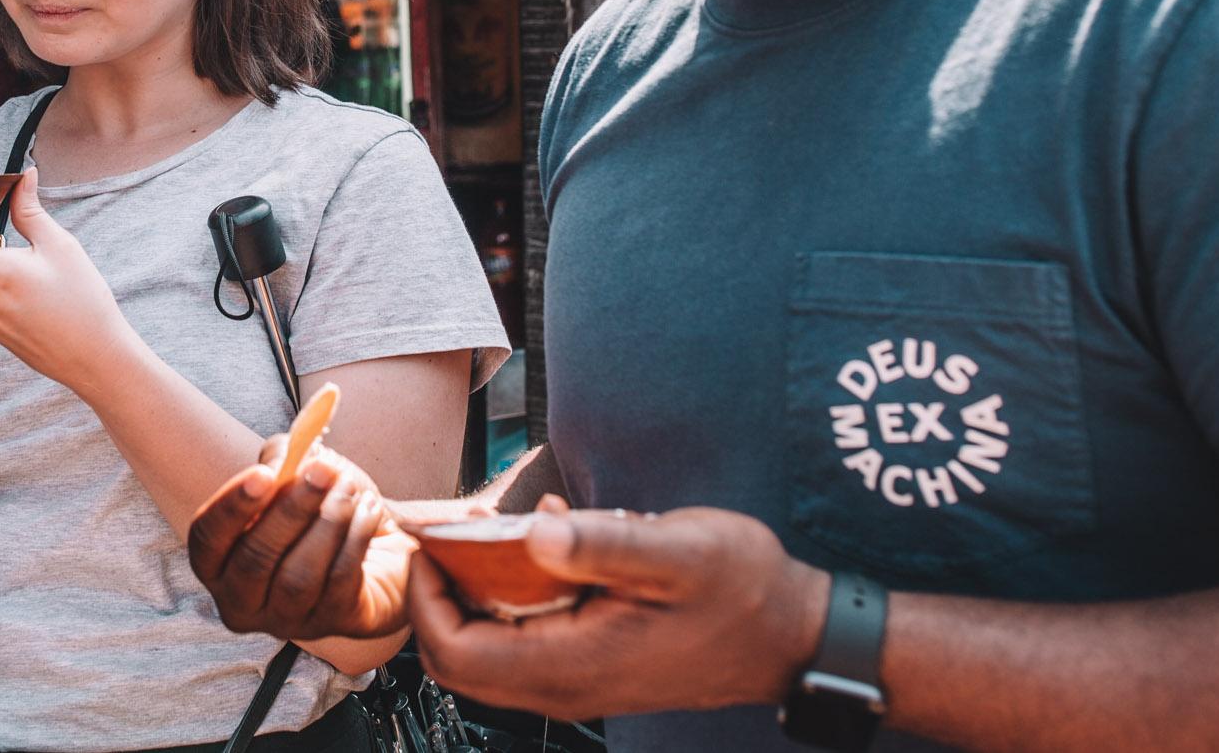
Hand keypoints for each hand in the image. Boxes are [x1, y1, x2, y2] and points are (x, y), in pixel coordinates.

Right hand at [189, 441, 421, 640]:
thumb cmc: (319, 511)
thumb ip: (280, 457)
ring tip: (349, 487)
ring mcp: (286, 620)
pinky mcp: (331, 624)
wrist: (375, 549)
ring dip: (328, 523)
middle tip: (323, 470)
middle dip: (291, 510)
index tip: (264, 475)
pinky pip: (339, 583)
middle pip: (254, 560)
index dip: (232, 507)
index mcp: (217, 563)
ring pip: (299, 577)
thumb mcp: (294, 476)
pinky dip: (356, 539)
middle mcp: (242, 601)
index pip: (207, 539)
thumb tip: (282, 456)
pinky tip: (369, 510)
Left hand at [409, 506, 827, 721]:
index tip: (433, 538)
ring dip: (474, 596)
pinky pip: (521, 645)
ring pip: (485, 655)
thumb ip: (603, 544)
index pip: (457, 652)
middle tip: (455, 532)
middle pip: (457, 661)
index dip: (427, 596)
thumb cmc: (744, 591)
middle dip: (439, 595)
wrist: (792, 637)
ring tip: (494, 533)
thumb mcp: (678, 552)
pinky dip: (510, 601)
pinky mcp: (591, 670)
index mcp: (574, 664)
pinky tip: (545, 547)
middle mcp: (566, 686)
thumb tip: (533, 531)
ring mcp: (578, 684)